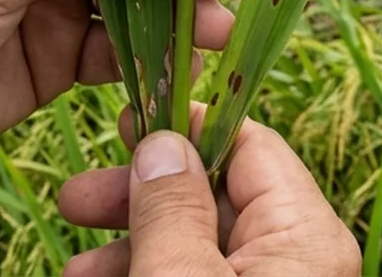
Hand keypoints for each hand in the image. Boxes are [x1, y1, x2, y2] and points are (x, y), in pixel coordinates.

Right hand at [59, 121, 359, 276]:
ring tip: (75, 267)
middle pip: (217, 199)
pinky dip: (152, 275)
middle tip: (77, 198)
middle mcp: (301, 262)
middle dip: (140, 197)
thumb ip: (171, 211)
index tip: (126, 120)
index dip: (186, 129)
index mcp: (307, 236)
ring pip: (200, 248)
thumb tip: (163, 142)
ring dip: (133, 247)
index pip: (252, 146)